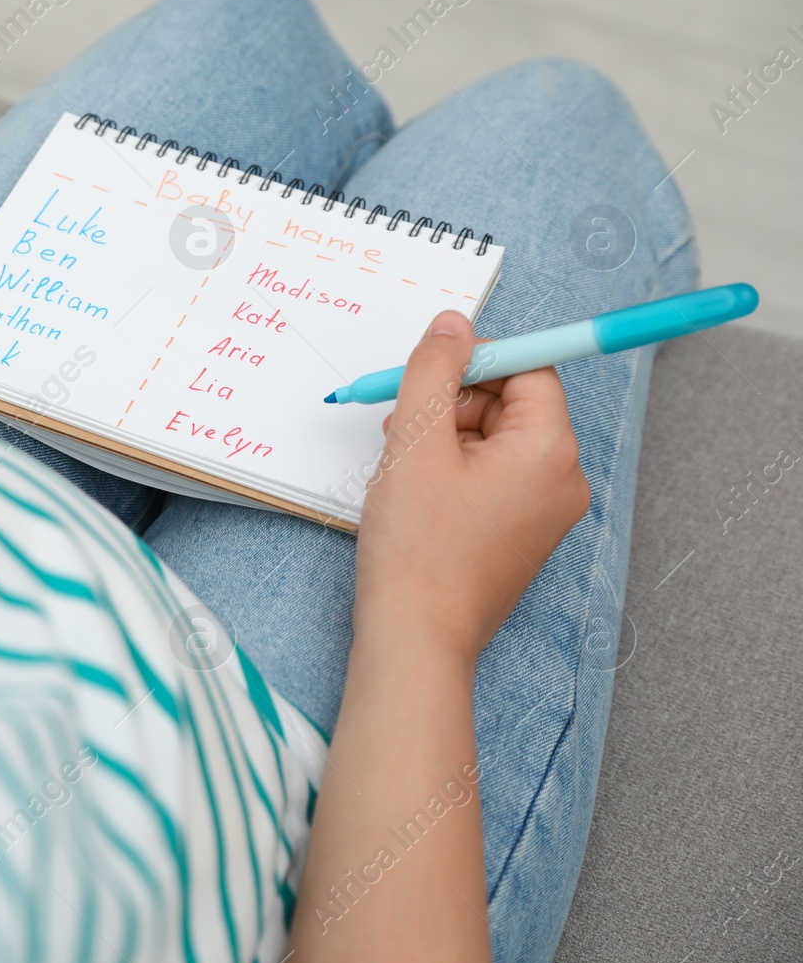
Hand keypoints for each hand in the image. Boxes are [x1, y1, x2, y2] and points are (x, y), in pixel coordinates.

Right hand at [354, 310, 590, 663]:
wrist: (416, 637)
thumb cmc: (419, 549)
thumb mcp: (416, 440)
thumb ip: (435, 370)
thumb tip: (454, 325)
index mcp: (550, 450)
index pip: (528, 369)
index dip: (475, 360)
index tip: (428, 370)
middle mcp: (561, 480)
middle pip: (511, 403)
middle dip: (453, 402)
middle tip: (403, 424)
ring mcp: (543, 512)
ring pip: (495, 440)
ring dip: (445, 437)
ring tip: (401, 464)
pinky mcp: (519, 535)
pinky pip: (492, 477)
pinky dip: (452, 470)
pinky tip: (414, 490)